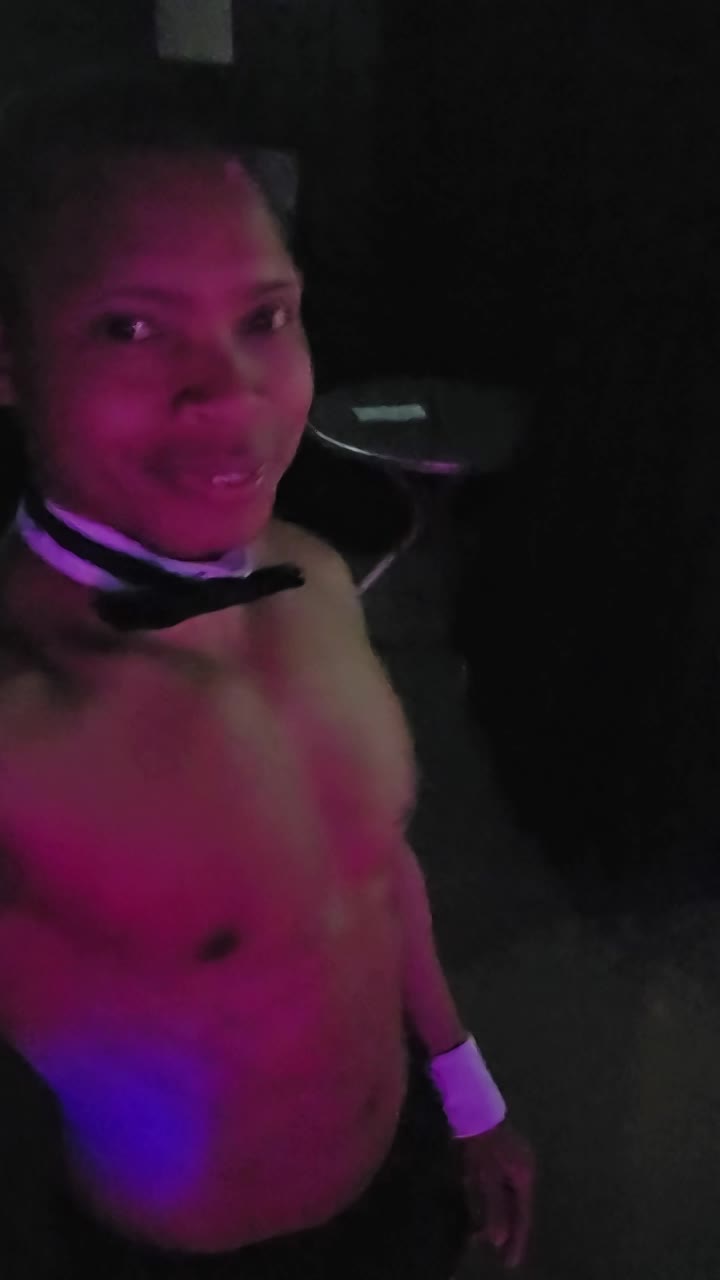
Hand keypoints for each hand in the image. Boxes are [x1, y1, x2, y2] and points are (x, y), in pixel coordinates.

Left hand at [456, 1120, 534, 1268]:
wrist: (474, 1109)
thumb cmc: (481, 1145)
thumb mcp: (486, 1178)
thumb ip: (494, 1208)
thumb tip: (499, 1240)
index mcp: (524, 1177)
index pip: (523, 1216)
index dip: (517, 1240)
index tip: (510, 1262)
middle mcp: (525, 1171)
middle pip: (518, 1208)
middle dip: (509, 1232)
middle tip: (503, 1256)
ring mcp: (516, 1162)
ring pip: (510, 1198)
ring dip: (502, 1218)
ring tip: (491, 1239)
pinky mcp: (505, 1157)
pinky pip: (504, 1188)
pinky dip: (497, 1203)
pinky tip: (487, 1213)